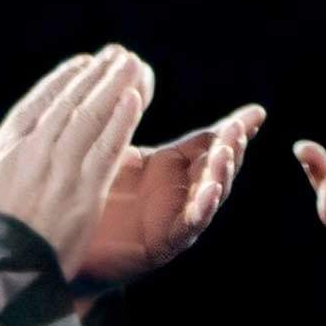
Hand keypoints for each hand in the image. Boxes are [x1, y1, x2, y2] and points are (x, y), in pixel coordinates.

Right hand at [0, 45, 149, 280]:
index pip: (40, 101)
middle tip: (117, 54)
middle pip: (71, 102)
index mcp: (8, 145)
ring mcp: (61, 169)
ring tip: (131, 64)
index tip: (83, 62)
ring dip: (114, 87)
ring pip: (92, 118)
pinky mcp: (84, 192)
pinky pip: (107, 149)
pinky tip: (134, 98)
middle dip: (96, 75)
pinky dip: (122, 122)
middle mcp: (35, 150)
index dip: (63, 79)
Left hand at [75, 101, 268, 285]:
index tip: (256, 113)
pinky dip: (202, 208)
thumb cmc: (92, 194)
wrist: (68, 243)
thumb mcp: (117, 153)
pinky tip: (208, 191)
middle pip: (219, 166)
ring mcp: (176, 219)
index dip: (235, 128)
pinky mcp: (164, 243)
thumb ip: (130, 123)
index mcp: (173, 168)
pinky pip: (190, 225)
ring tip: (226, 153)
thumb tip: (135, 82)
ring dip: (221, 174)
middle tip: (238, 129)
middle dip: (232, 146)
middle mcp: (181, 193)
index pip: (210, 142)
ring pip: (212, 194)